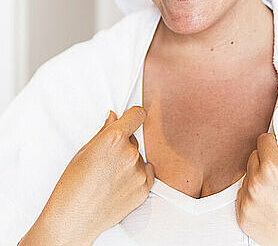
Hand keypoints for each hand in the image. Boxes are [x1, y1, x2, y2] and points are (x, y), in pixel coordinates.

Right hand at [28, 107, 154, 245]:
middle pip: (134, 139)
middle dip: (123, 145)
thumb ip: (104, 131)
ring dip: (129, 163)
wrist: (73, 219)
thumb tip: (114, 117)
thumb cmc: (72, 186)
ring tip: (109, 177)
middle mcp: (130, 154)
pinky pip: (147, 173)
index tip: (131, 118)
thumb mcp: (84, 151)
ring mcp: (138, 173)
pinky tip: (119, 184)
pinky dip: (136, 176)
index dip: (132, 115)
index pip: (137, 114)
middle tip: (106, 160)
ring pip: (138, 158)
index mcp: (114, 139)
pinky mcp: (144, 190)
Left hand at [235, 116, 277, 245]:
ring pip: (247, 176)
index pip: (263, 140)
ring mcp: (247, 202)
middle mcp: (255, 183)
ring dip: (258, 179)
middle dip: (266, 161)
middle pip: (253, 156)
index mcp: (272, 167)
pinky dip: (252, 196)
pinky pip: (242, 195)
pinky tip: (270, 204)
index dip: (274, 145)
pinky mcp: (243, 218)